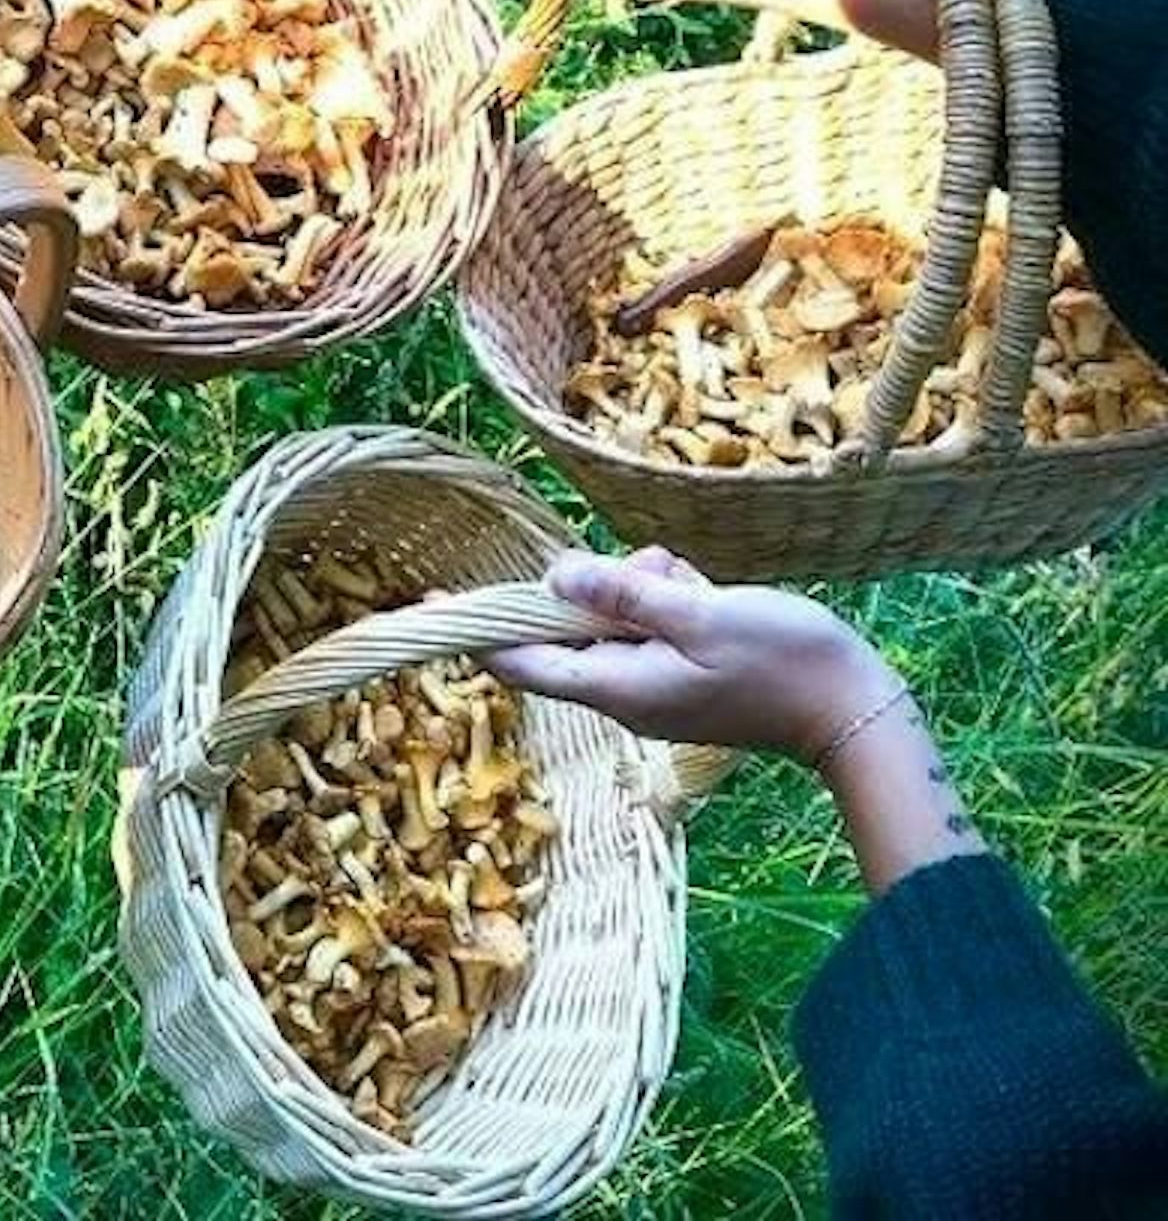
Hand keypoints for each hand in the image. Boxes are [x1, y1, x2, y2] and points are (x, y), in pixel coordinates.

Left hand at [486, 547, 901, 760]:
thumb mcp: (696, 613)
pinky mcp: (679, 674)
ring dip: (646, 587)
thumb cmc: (779, 659)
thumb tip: (552, 578)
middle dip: (604, 585)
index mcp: (613, 686)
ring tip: (696, 587)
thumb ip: (621, 594)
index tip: (429, 602)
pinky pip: (649, 624)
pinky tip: (708, 596)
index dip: (475, 629)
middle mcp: (620, 693)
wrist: (853, 708)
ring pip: (614, 616)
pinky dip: (671, 601)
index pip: (518, 661)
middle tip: (664, 575)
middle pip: (570, 624)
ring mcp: (650, 686)